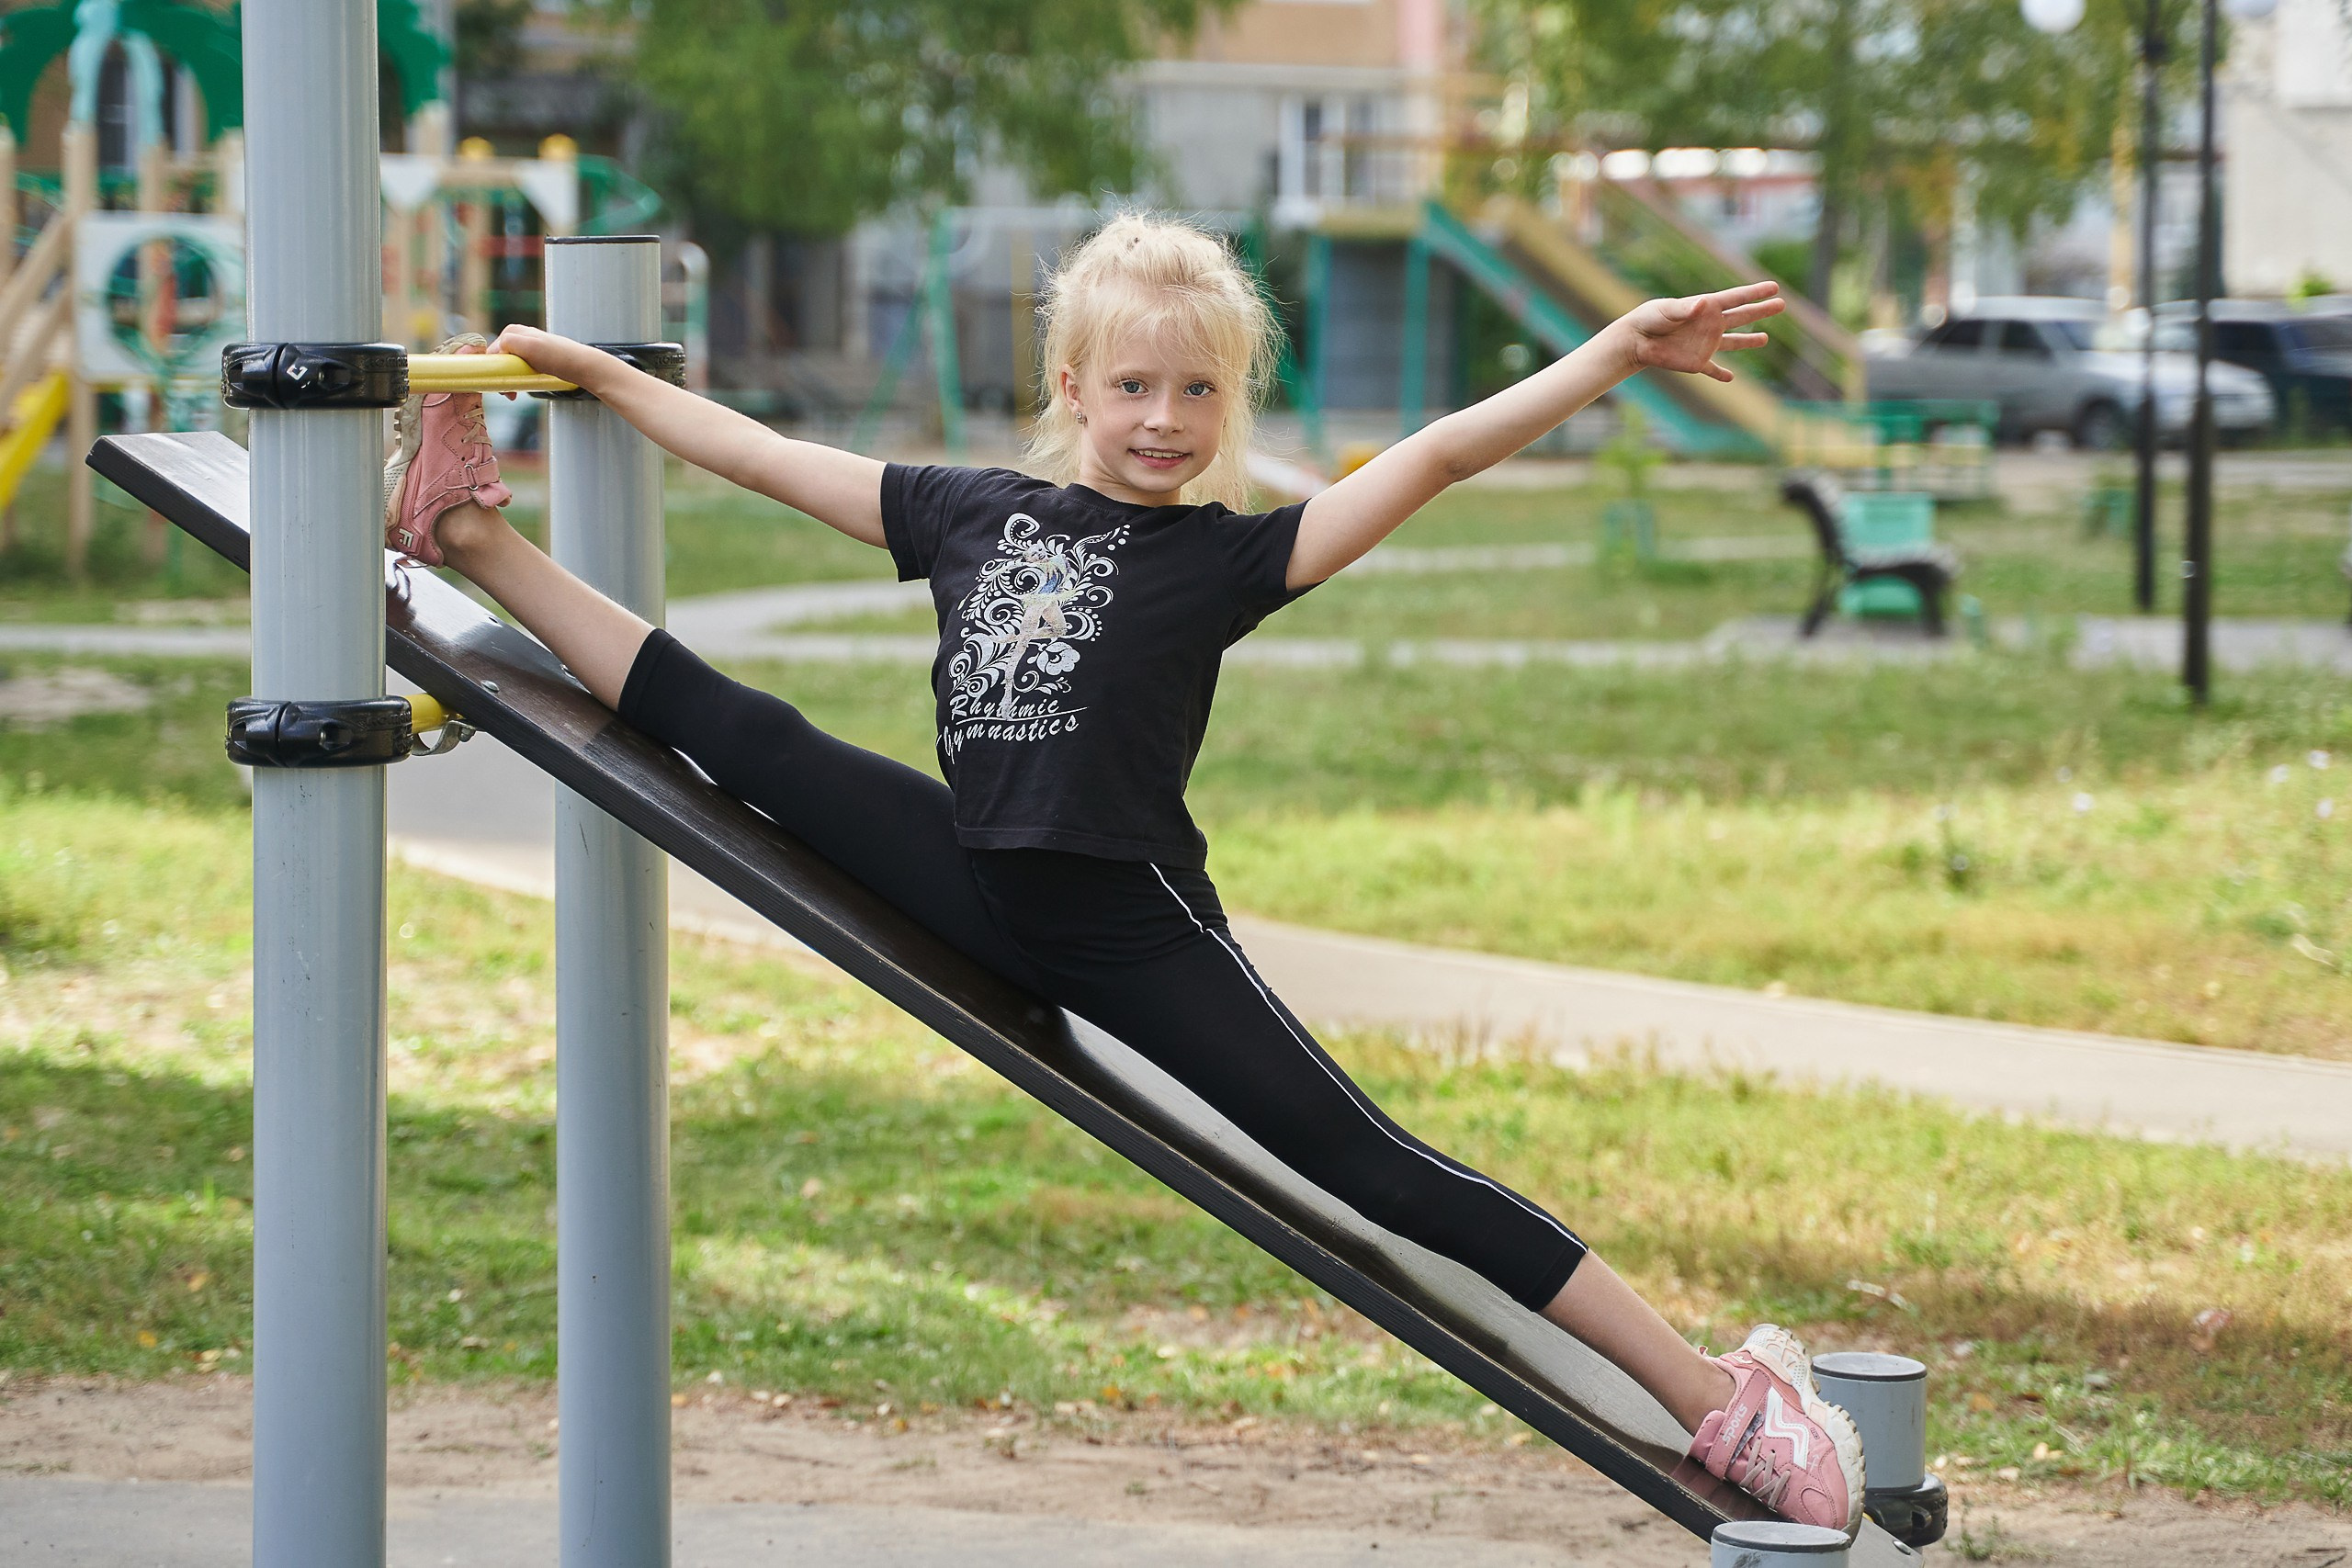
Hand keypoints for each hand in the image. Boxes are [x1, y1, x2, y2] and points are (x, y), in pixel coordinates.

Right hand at [490, 324, 597, 385]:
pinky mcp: (534, 359)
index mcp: (512, 331)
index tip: (499, 385)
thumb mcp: (529, 346)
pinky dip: (518, 380)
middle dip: (501, 377)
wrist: (580, 366)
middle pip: (499, 359)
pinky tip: (523, 386)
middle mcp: (518, 337)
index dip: (492, 369)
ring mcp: (526, 348)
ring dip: (509, 381)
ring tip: (514, 393)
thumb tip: (494, 349)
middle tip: (508, 393)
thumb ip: (508, 343)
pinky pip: (518, 370)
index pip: (491, 352)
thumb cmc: (557, 356)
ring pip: (508, 366)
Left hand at [1616, 282, 1785, 383]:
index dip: (1755, 293)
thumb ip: (1685, 308)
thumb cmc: (1648, 319)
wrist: (1635, 340)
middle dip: (1761, 311)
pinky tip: (1731, 378)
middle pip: (1741, 316)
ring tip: (1765, 340)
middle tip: (1782, 304)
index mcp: (1706, 308)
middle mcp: (1710, 325)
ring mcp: (1704, 344)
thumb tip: (1703, 303)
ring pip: (1732, 343)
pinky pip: (1712, 370)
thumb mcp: (1666, 310)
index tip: (1774, 287)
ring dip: (1748, 342)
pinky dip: (1720, 374)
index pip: (1736, 298)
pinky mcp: (1695, 362)